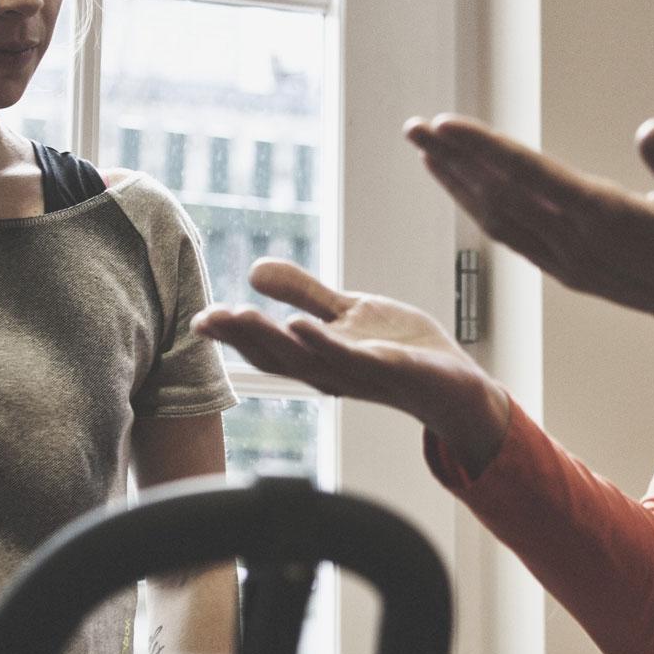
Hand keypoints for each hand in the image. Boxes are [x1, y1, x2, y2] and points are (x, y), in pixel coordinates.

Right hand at [194, 259, 511, 474]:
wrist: (454, 384)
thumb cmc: (399, 349)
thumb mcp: (345, 313)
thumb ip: (303, 294)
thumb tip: (254, 270)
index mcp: (316, 358)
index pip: (266, 349)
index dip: (232, 337)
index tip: (198, 319)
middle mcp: (331, 372)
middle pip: (278, 356)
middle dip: (242, 336)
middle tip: (208, 317)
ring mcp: (361, 373)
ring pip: (308, 358)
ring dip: (273, 338)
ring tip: (240, 315)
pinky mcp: (393, 369)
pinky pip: (354, 358)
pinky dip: (325, 343)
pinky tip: (301, 324)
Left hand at [406, 114, 653, 370]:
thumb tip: (653, 128)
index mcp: (605, 217)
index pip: (531, 176)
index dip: (483, 149)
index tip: (444, 126)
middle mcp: (574, 240)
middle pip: (499, 194)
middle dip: (453, 159)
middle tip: (412, 127)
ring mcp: (564, 258)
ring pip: (496, 217)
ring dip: (456, 182)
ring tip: (423, 148)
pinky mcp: (562, 268)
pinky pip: (509, 236)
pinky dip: (477, 208)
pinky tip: (460, 186)